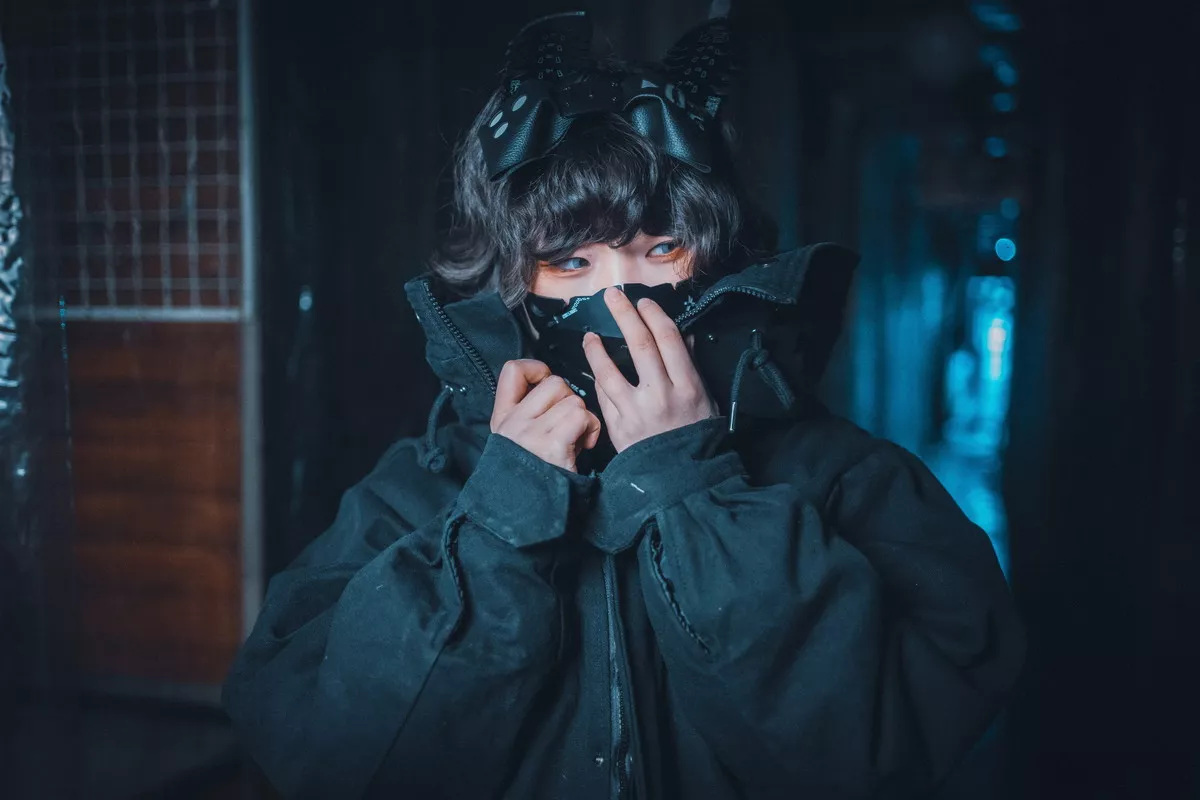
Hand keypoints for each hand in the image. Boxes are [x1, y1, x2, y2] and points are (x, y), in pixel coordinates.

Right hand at [491, 359, 601, 472]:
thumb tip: (556, 388)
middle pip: (554, 382)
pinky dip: (591, 431)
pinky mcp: (552, 445)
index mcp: (502, 419)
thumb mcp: (518, 443)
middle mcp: (513, 423)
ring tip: (574, 442)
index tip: (546, 383)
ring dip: (583, 420)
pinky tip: (583, 448)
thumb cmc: (532, 479)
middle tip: (566, 427)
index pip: (513, 370)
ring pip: (573, 400)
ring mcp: (531, 433)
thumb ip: (529, 414)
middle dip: (569, 401)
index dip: (537, 369)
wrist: (526, 516)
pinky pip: (582, 417)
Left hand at [581, 288, 717, 452]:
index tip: (643, 303)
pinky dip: (599, 379)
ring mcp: (637, 412)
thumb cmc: (697, 435)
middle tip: (611, 295)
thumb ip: (690, 367)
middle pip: (639, 345)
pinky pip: (604, 397)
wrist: (683, 478)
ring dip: (596, 349)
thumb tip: (683, 337)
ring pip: (610, 371)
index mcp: (687, 386)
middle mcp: (661, 395)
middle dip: (624, 315)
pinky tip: (595, 367)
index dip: (653, 316)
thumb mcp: (706, 400)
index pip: (667, 339)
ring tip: (589, 335)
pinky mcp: (619, 428)